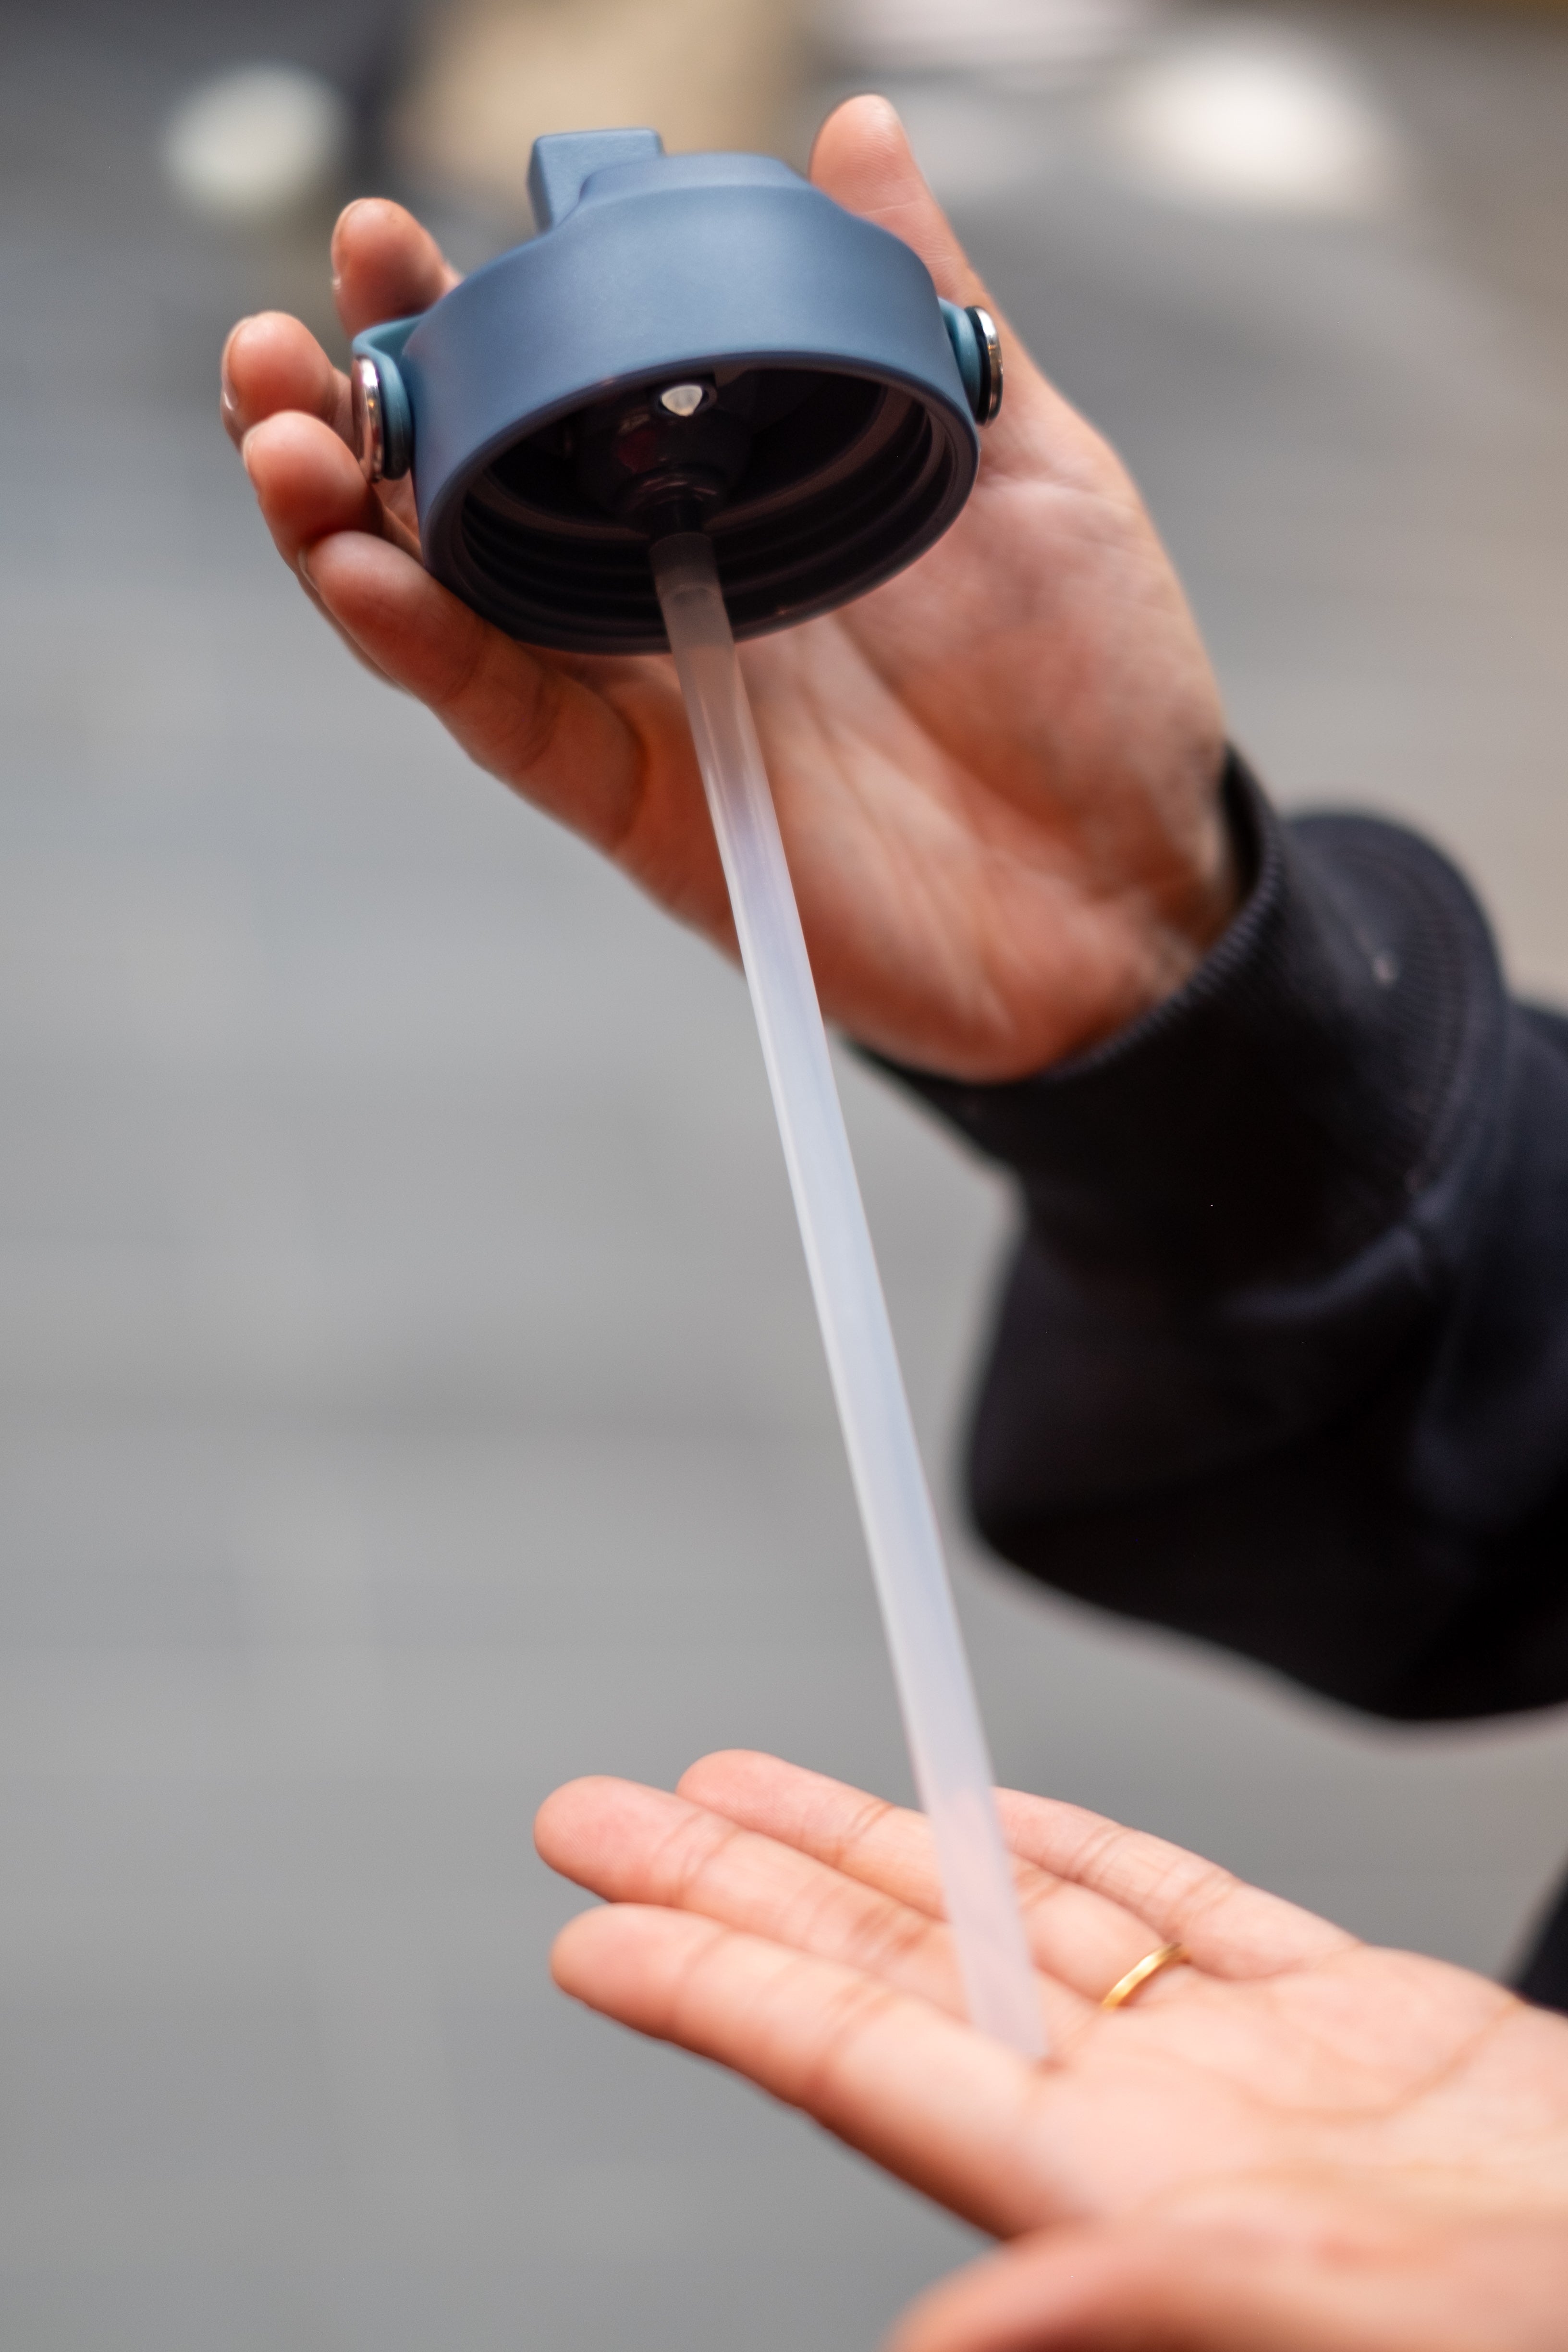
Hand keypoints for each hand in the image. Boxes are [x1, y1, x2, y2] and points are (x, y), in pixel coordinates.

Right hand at [223, 99, 1233, 1080]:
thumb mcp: (1030, 468)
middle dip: (357, 413)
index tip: (387, 232)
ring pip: (448, 607)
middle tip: (283, 336)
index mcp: (736, 500)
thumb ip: (930, 312)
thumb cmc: (1092, 688)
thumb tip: (860, 137)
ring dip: (340, 521)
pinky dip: (426, 649)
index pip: (562, 395)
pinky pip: (513, 722)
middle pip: (465, 496)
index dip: (467, 318)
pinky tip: (360, 570)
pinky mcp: (649, 806)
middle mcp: (663, 597)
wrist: (1132, 887)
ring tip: (270, 428)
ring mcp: (646, 704)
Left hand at [536, 1750, 1567, 2348]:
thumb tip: (949, 2337)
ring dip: (868, 1844)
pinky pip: (1181, 1909)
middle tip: (598, 1814)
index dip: (723, 1993)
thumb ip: (1140, 2306)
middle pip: (894, 1973)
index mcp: (1131, 2198)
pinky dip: (1083, 1850)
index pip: (868, 2068)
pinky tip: (986, 1811)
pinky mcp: (1358, 2024)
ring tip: (734, 1784)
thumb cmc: (1553, 2329)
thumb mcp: (1354, 2325)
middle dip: (738, 1887)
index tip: (597, 1935)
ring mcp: (1250, 2069)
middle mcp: (1157, 2128)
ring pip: (1009, 1921)